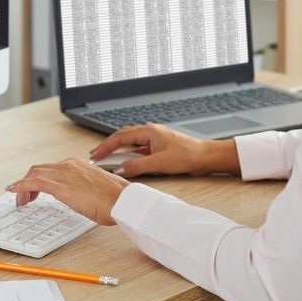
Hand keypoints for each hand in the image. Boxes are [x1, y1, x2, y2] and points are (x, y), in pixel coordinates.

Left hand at [5, 157, 128, 225]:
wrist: (122, 201)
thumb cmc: (115, 199)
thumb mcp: (95, 190)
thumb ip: (83, 189)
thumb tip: (78, 198)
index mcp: (77, 164)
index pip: (51, 168)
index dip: (39, 178)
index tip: (35, 189)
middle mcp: (69, 165)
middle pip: (39, 169)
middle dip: (28, 182)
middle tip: (24, 197)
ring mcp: (63, 174)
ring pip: (34, 174)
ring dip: (23, 187)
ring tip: (20, 200)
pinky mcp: (60, 186)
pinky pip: (33, 182)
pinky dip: (20, 186)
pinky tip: (13, 191)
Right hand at [89, 124, 229, 177]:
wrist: (206, 156)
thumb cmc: (188, 155)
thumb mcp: (159, 163)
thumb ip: (138, 166)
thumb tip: (121, 169)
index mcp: (148, 131)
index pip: (120, 137)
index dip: (105, 146)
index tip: (96, 155)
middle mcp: (150, 132)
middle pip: (123, 137)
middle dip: (108, 146)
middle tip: (96, 155)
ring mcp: (154, 139)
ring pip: (131, 143)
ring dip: (119, 151)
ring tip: (107, 159)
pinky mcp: (159, 147)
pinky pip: (139, 150)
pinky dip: (130, 155)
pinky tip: (126, 163)